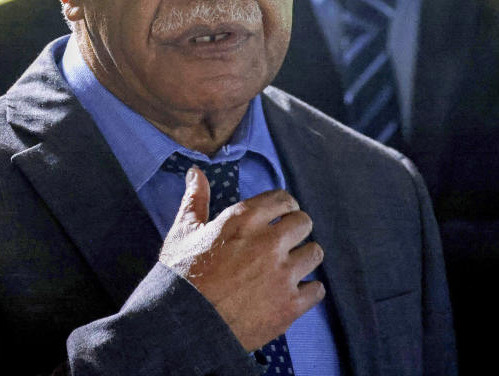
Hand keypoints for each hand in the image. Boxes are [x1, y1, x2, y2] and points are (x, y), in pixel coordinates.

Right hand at [159, 166, 324, 351]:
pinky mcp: (289, 305)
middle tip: (284, 241)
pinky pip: (317, 289)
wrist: (183, 326)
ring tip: (289, 266)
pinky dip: (308, 290)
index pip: (283, 199)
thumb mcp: (183, 232)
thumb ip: (195, 199)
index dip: (283, 206)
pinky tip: (293, 291)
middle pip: (304, 222)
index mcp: (244, 220)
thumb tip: (195, 172)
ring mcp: (282, 275)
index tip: (279, 215)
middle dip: (295, 229)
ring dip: (303, 257)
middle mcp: (268, 242)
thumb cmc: (180, 277)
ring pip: (315, 253)